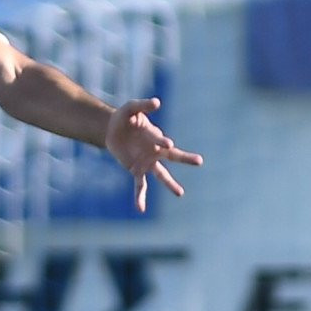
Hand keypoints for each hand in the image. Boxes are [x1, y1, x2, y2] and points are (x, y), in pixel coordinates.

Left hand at [105, 97, 202, 212]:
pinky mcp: (136, 170)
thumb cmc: (124, 117)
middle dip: (185, 158)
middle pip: (173, 156)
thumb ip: (143, 105)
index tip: (168, 144)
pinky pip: (140, 185)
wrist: (111, 129)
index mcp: (155, 136)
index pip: (162, 141)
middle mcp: (155, 151)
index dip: (163, 142)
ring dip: (170, 184)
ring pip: (161, 175)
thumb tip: (157, 102)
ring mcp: (147, 162)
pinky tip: (141, 209)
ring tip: (180, 193)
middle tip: (199, 161)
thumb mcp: (131, 107)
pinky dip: (140, 197)